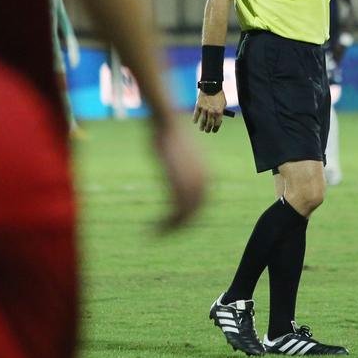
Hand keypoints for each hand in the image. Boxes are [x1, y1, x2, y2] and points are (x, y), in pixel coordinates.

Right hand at [151, 117, 206, 232]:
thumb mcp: (178, 152)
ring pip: (184, 218)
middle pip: (194, 215)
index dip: (187, 218)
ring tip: (153, 234)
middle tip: (160, 234)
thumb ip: (180, 166)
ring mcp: (193, 185)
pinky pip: (174, 215)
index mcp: (207, 176)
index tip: (171, 224)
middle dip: (177, 227)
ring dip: (168, 229)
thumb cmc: (167, 133)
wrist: (167, 123)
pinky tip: (149, 230)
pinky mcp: (180, 186)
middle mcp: (205, 184)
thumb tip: (174, 168)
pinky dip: (163, 226)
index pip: (200, 206)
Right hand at [192, 90, 227, 132]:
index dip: (215, 129)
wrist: (211, 86)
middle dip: (208, 129)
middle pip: (209, 124)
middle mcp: (211, 112)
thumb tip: (217, 120)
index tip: (214, 130)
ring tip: (202, 129)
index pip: (217, 124)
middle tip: (207, 130)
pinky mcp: (198, 106)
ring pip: (202, 121)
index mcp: (219, 112)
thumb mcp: (223, 104)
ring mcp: (204, 109)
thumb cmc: (219, 95)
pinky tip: (195, 122)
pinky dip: (195, 119)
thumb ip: (220, 112)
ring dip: (201, 127)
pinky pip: (196, 115)